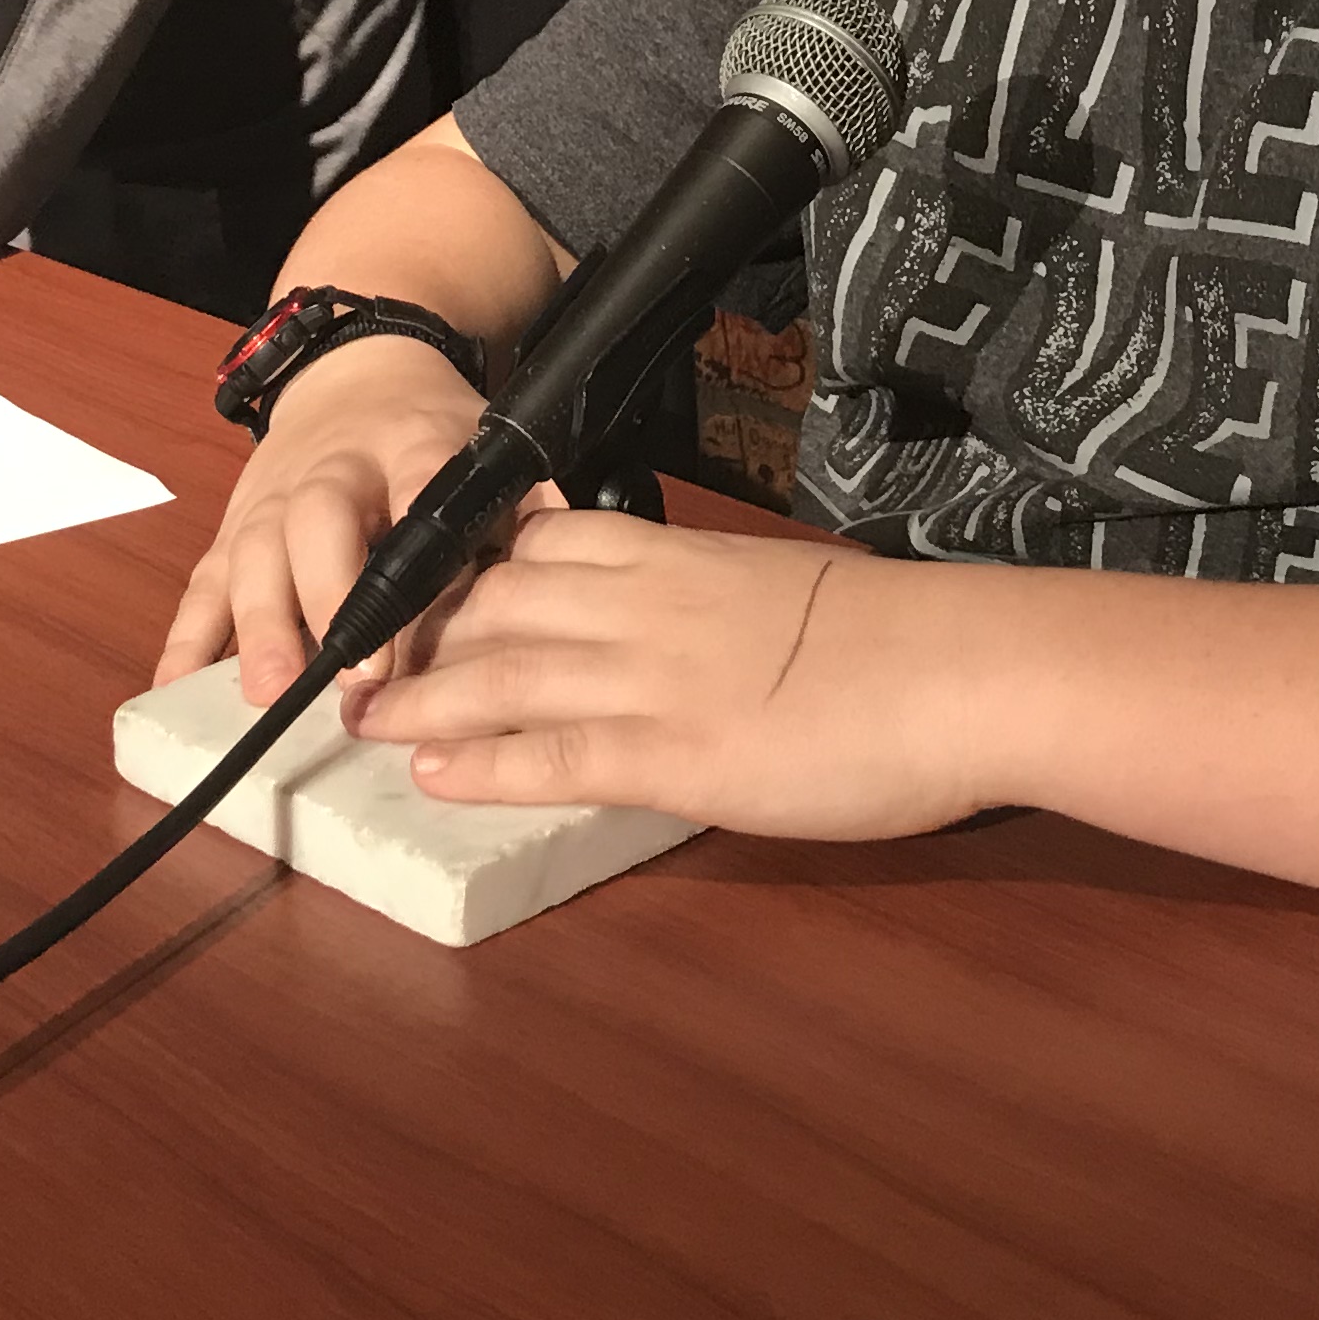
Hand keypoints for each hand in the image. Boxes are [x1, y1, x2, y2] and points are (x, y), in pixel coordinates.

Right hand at [156, 335, 486, 701]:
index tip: (435, 596)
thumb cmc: (430, 434)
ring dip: (260, 625)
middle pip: (320, 521)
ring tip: (271, 691)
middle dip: (331, 597)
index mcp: (411, 442)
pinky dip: (186, 638)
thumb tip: (559, 574)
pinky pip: (202, 584)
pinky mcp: (231, 530)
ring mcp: (271, 500)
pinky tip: (177, 690)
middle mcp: (332, 469)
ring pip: (254, 554)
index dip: (422, 529)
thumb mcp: (484, 448)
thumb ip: (521, 510)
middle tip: (354, 678)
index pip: (420, 476)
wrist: (356, 373)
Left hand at [343, 511, 988, 839]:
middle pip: (496, 604)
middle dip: (417, 632)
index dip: (465, 569)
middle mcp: (644, 607)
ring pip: (502, 675)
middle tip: (355, 659)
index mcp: (675, 558)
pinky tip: (434, 773)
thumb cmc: (899, 634)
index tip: (414, 590)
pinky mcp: (675, 756)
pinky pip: (555, 756)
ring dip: (420, 698)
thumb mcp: (788, 588)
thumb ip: (720, 598)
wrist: (962, 668)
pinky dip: (485, 763)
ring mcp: (652, 680)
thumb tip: (700, 623)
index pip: (538, 546)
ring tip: (359, 719)